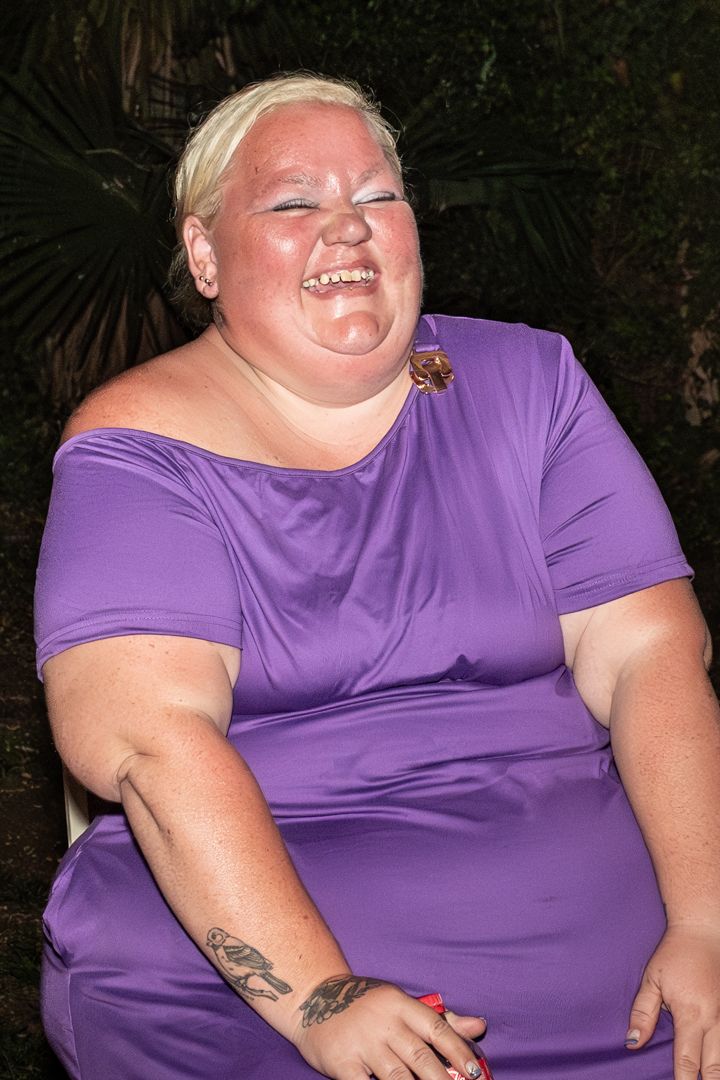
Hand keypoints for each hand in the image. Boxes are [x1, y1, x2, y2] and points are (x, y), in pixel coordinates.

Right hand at [291, 974, 486, 1079]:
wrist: (312, 998)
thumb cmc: (364, 1004)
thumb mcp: (399, 1003)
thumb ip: (439, 1019)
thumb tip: (479, 1026)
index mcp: (400, 1004)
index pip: (436, 1028)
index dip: (458, 1051)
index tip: (475, 1073)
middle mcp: (383, 1022)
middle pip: (420, 1057)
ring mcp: (362, 1043)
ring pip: (397, 1077)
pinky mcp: (343, 1062)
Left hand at [626, 924, 719, 1077]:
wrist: (703, 932)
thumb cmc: (674, 954)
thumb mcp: (652, 980)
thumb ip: (643, 1013)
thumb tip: (632, 1043)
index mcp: (690, 1014)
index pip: (687, 1059)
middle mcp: (714, 1019)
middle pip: (714, 1066)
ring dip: (717, 1071)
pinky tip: (719, 1063)